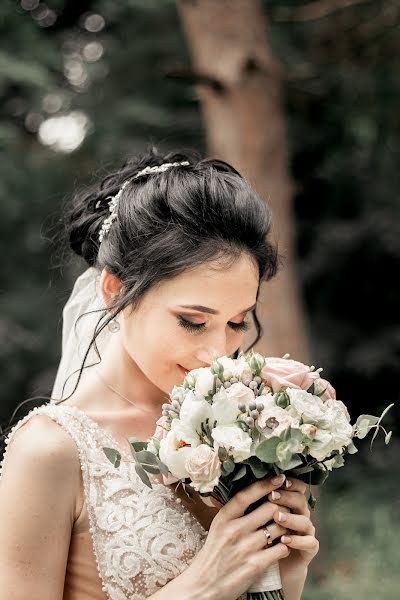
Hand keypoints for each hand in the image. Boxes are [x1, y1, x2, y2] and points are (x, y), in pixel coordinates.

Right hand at [183, 475, 291, 599]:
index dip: (265, 484)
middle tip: (288, 505)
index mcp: (224, 518)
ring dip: (286, 526)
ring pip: (278, 528)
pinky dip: (285, 545)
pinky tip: (284, 545)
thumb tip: (253, 493)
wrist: (203, 587)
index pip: (247, 494)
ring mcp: (245, 548)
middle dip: (282, 506)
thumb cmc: (213, 555)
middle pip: (269, 508)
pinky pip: (280, 549)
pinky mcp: (255, 566)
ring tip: (288, 525)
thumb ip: (234, 512)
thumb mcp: (217, 528)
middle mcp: (234, 530)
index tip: (279, 478)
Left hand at [267, 477, 318, 598]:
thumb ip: (256, 502)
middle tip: (272, 496)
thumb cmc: (261, 539)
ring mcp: (306, 532)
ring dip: (291, 518)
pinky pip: (310, 543)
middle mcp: (300, 515)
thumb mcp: (255, 519)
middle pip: (300, 500)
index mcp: (290, 504)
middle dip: (286, 497)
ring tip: (277, 517)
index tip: (278, 480)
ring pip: (305, 521)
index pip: (296, 487)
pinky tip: (284, 540)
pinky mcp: (309, 550)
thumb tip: (244, 483)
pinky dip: (298, 541)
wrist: (273, 569)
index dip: (290, 483)